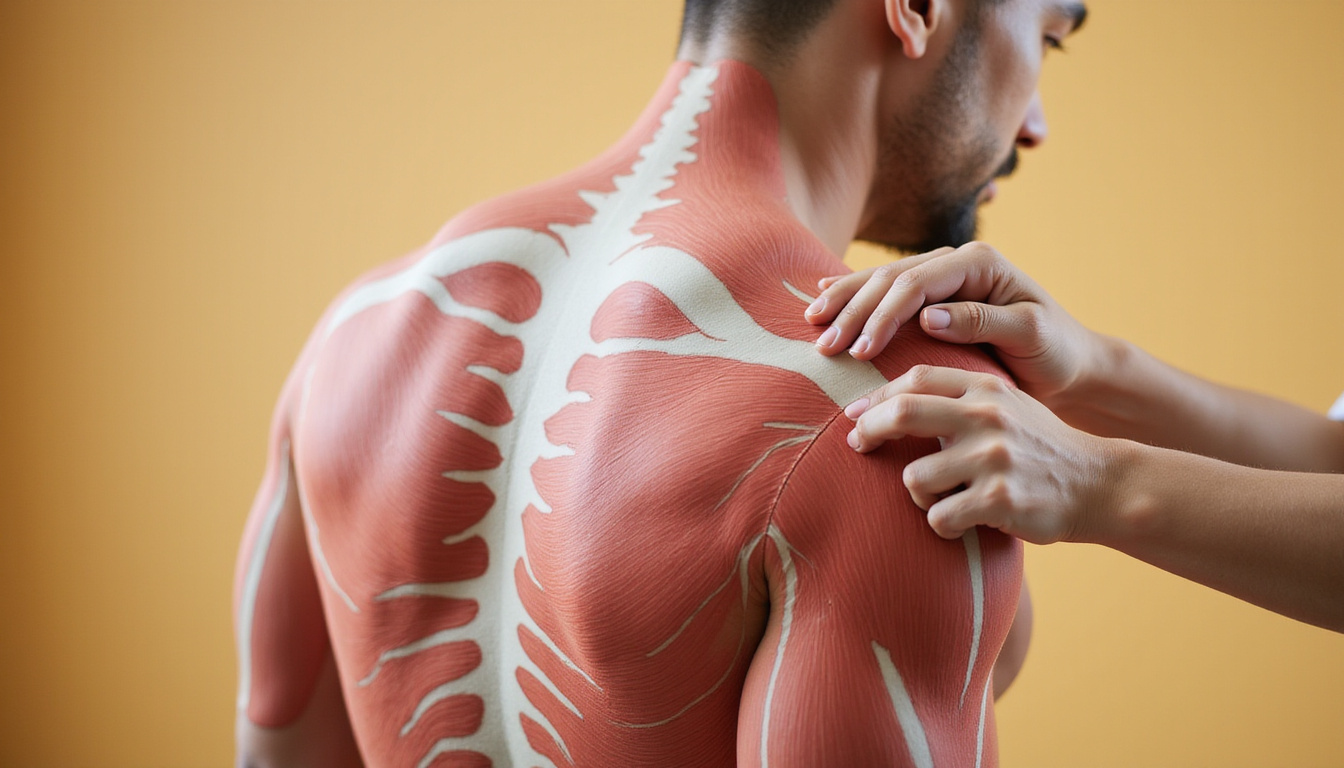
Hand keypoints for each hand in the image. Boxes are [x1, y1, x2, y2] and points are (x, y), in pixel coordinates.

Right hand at [806, 242, 1099, 407]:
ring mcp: (945, 276)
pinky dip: (854, 295)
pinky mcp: (936, 295)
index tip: (860, 351)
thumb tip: (927, 317)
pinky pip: (887, 291)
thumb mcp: (1030, 336)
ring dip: (845, 303)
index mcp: (980, 263)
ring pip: (881, 281)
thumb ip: (981, 322)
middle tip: (823, 345)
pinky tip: (825, 296)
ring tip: (813, 325)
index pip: (915, 284)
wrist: (1071, 364)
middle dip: (853, 311)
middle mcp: (958, 261)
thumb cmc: (1057, 353)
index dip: (882, 316)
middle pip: (890, 279)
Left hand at [845, 365, 1115, 543]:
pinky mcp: (999, 499)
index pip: (916, 379)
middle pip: (903, 414)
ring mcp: (993, 458)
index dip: (877, 396)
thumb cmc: (1037, 447)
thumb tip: (884, 400)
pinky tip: (962, 523)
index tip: (855, 414)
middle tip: (856, 445)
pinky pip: (939, 517)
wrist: (1098, 484)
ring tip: (940, 499)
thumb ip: (957, 397)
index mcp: (986, 388)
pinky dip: (941, 524)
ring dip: (917, 494)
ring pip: (915, 478)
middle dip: (869, 431)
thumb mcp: (1006, 405)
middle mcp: (988, 417)